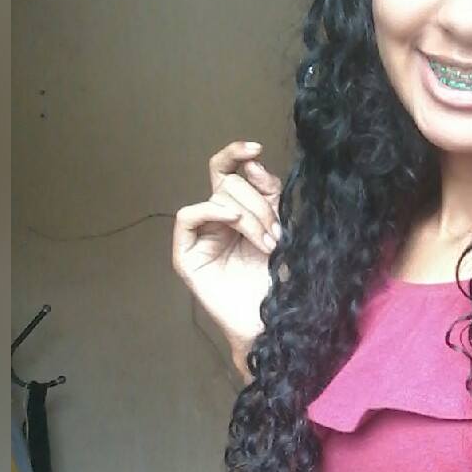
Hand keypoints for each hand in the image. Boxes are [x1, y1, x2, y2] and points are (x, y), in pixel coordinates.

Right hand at [172, 140, 281, 356]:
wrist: (276, 324)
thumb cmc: (282, 284)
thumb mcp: (284, 230)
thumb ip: (271, 196)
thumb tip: (254, 162)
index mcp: (243, 212)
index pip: (233, 171)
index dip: (239, 154)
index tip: (257, 147)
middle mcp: (220, 221)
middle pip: (229, 183)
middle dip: (259, 203)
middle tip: (278, 233)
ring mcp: (202, 238)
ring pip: (217, 198)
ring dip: (249, 216)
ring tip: (269, 243)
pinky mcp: (187, 256)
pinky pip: (188, 216)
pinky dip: (212, 211)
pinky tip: (233, 220)